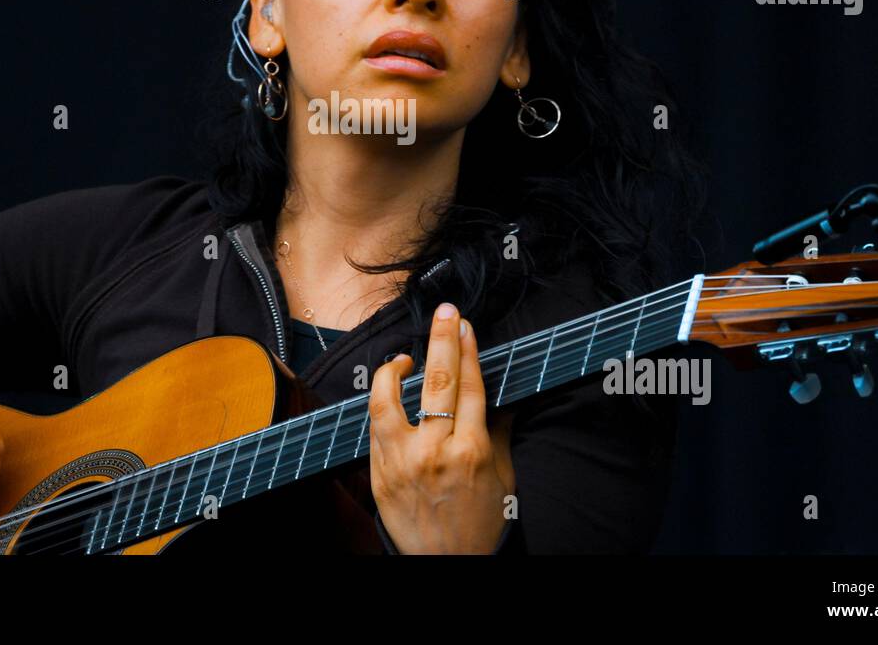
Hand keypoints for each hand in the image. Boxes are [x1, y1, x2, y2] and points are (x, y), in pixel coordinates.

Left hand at [368, 302, 515, 552]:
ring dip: (394, 371)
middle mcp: (435, 451)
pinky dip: (382, 406)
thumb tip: (498, 394)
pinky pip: (375, 429)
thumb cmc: (481, 522)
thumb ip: (498, 431)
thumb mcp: (503, 475)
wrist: (449, 564)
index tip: (464, 326)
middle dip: (441, 340)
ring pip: (388, 400)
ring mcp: (402, 462)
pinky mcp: (379, 474)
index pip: (469, 386)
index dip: (467, 350)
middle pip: (437, 381)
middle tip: (445, 313)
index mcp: (472, 450)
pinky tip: (390, 395)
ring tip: (404, 359)